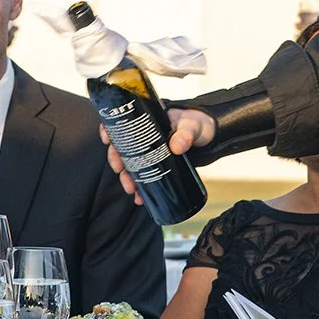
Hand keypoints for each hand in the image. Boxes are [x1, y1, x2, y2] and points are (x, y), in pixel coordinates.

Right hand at [102, 107, 216, 204]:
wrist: (212, 136)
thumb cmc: (198, 124)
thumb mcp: (191, 126)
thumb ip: (185, 134)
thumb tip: (177, 146)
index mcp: (148, 120)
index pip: (122, 121)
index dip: (109, 129)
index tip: (107, 140)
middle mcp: (145, 135)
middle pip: (121, 146)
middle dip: (116, 159)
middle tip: (118, 170)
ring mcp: (150, 151)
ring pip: (130, 164)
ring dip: (126, 177)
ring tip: (130, 188)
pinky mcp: (158, 165)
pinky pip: (144, 176)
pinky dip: (141, 188)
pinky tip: (140, 198)